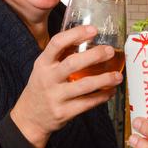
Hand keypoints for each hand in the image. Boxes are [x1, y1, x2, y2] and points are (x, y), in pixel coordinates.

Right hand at [11, 25, 122, 147]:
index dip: (76, 34)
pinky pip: (87, 103)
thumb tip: (88, 37)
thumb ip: (61, 54)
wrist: (29, 117)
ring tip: (117, 76)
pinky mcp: (64, 112)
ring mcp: (55, 97)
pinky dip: (102, 97)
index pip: (57, 43)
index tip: (93, 29)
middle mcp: (48, 78)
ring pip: (84, 86)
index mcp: (43, 63)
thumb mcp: (44, 68)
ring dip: (104, 79)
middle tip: (109, 51)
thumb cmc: (42, 86)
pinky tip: (110, 91)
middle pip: (72, 63)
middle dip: (94, 55)